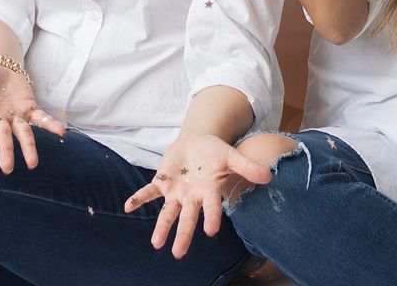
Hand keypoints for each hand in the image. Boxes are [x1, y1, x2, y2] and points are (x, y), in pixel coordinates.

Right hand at [0, 63, 65, 172]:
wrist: (0, 71)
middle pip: (2, 136)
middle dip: (5, 151)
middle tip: (7, 169)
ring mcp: (16, 115)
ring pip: (23, 132)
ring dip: (29, 147)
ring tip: (33, 164)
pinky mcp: (30, 108)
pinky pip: (41, 117)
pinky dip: (50, 124)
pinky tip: (61, 131)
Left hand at [125, 133, 271, 258]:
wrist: (196, 143)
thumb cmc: (215, 153)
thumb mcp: (231, 156)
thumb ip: (247, 167)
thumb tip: (269, 176)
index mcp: (209, 191)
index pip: (211, 207)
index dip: (211, 218)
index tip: (210, 232)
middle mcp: (192, 197)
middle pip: (187, 218)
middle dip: (183, 234)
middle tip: (178, 253)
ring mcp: (176, 191)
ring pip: (167, 212)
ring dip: (161, 227)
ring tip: (156, 243)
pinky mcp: (162, 182)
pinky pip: (148, 192)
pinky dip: (138, 198)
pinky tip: (128, 206)